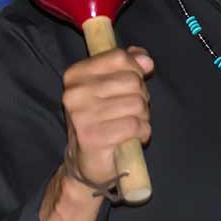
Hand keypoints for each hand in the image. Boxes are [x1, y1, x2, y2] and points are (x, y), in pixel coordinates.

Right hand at [40, 46, 153, 220]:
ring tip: (131, 126)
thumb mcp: (111, 88)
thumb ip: (127, 66)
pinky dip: (143, 132)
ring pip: (137, 104)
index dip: (136, 71)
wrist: (85, 163)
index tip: (131, 86)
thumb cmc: (101, 122)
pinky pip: (135, 125)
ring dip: (143, 117)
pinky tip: (134, 138)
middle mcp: (74, 93)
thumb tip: (145, 59)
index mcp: (75, 75)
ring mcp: (82, 115)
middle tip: (131, 111)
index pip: (118, 57)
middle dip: (141, 97)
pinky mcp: (94, 137)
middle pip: (132, 81)